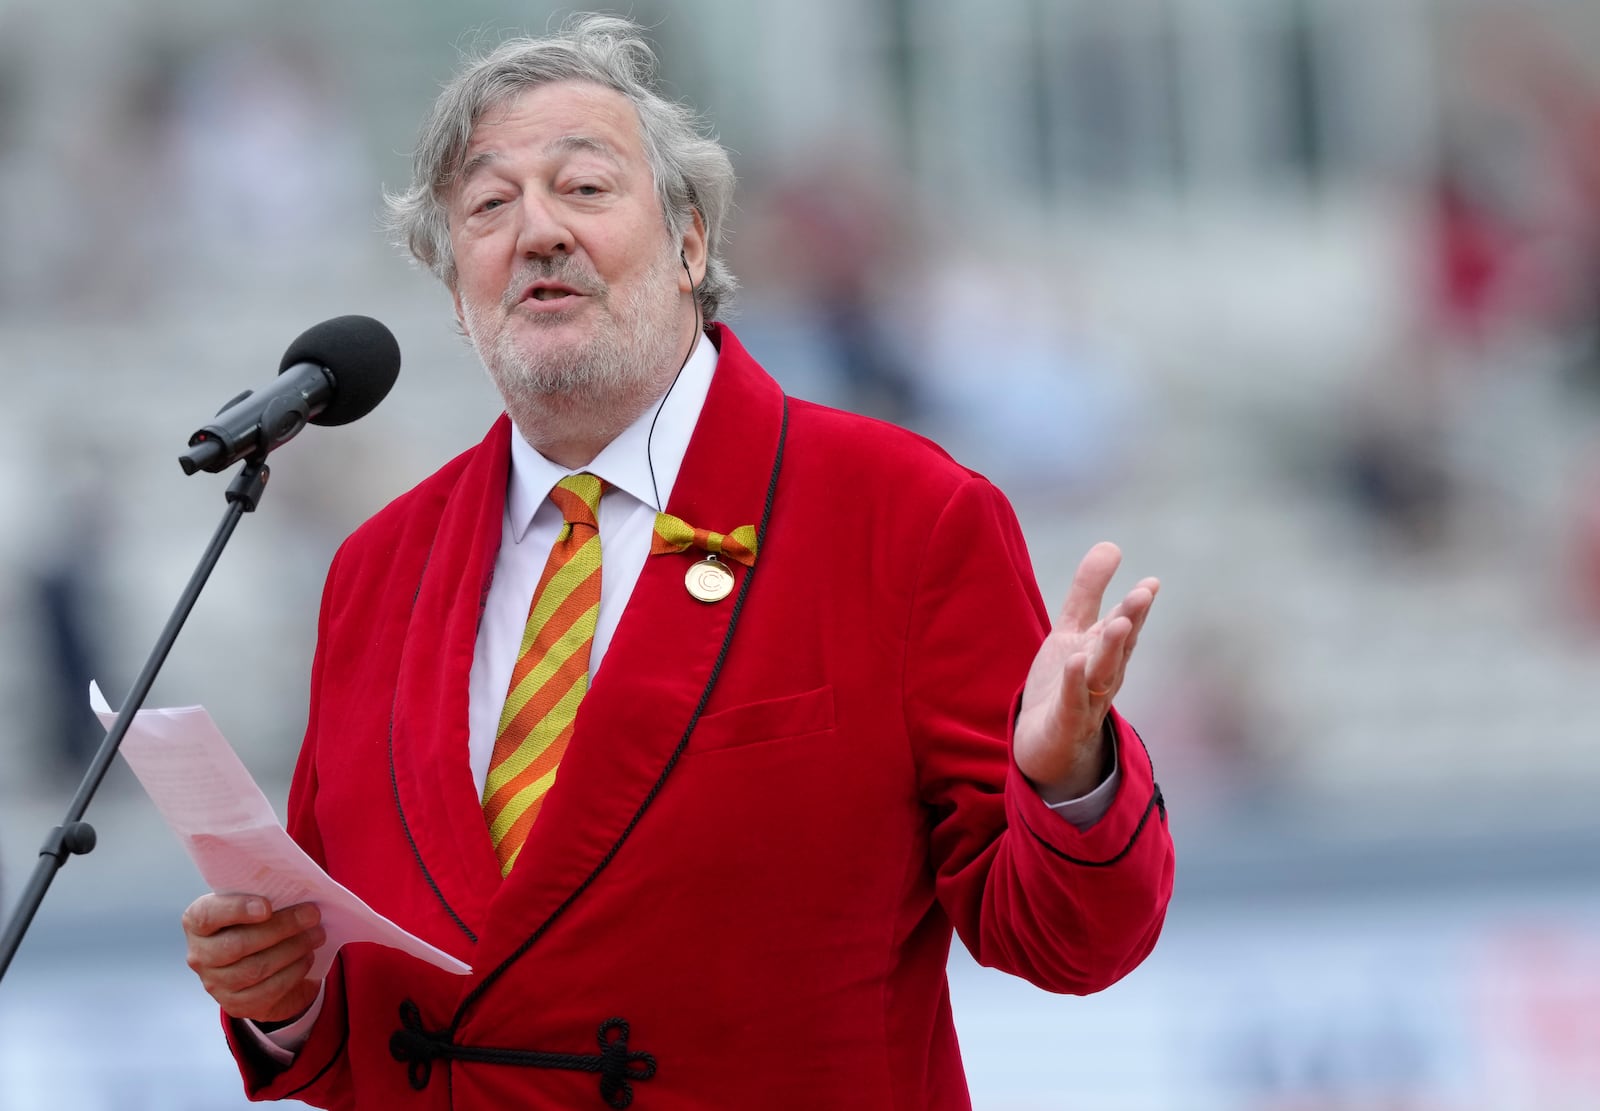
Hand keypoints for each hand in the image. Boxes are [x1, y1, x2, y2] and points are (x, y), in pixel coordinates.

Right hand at [182, 894, 325, 1023]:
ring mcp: (215, 984)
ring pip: (255, 969)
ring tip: (317, 934)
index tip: (267, 906)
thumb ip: (264, 893)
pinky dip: (293, 972)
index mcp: (197, 922)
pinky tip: (307, 957)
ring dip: (293, 949)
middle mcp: (200, 955)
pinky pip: (268, 991)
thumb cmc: (258, 920)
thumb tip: (298, 885)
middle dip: (281, 928)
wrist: (262, 961)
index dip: (235, 910)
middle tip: (312, 915)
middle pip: (238, 945)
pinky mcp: (236, 1005)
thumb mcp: (255, 901)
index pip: (206, 916)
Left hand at [1014, 541, 1158, 802]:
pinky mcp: (1066, 723)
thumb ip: (1089, 590)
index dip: (1136, 605)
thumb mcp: (1073, 631)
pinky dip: (1076, 683)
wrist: (1047, 747)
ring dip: (1111, 648)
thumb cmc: (1065, 683)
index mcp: (1106, 651)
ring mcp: (1087, 700)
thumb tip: (1112, 544)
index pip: (1123, 625)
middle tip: (1144, 593)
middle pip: (1120, 645)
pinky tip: (1077, 661)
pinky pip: (1073, 702)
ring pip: (1103, 672)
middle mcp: (1104, 675)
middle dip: (1132, 619)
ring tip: (1117, 622)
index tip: (1150, 582)